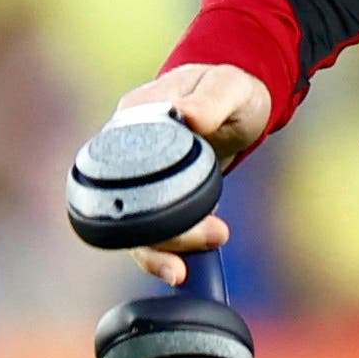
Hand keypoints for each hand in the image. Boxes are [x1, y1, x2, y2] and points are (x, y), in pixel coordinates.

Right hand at [100, 64, 275, 279]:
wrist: (240, 99)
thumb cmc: (230, 87)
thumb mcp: (228, 87)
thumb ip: (209, 101)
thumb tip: (187, 117)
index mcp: (133, 119)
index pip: (118, 167)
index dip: (134, 199)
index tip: (169, 218)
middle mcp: (127, 150)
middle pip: (122, 205)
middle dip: (161, 234)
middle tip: (216, 235)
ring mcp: (142, 175)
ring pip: (134, 224)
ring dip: (164, 249)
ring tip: (201, 256)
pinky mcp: (160, 193)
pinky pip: (153, 228)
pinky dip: (166, 251)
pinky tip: (182, 271)